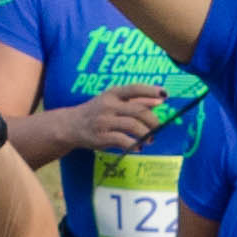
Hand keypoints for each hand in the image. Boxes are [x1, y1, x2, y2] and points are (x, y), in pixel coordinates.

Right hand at [19, 85, 166, 163]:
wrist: (71, 125)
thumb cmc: (97, 112)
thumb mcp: (113, 101)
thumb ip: (135, 101)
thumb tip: (159, 100)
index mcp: (113, 93)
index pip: (135, 89)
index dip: (151, 91)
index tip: (165, 96)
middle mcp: (108, 105)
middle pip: (138, 110)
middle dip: (153, 120)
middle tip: (157, 128)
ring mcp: (104, 121)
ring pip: (133, 126)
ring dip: (146, 134)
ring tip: (150, 139)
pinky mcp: (101, 137)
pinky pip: (123, 140)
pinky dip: (134, 145)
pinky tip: (138, 147)